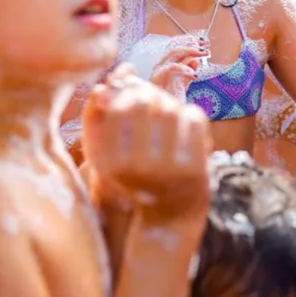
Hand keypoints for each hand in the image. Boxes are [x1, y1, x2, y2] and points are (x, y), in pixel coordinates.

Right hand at [82, 65, 212, 223]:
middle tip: (153, 99)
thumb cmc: (135, 177)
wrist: (169, 216)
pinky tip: (185, 125)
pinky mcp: (195, 168)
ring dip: (170, 103)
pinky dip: (191, 114)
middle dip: (149, 94)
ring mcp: (168, 169)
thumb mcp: (107, 156)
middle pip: (143, 103)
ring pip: (170, 108)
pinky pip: (194, 118)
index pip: (117, 107)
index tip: (132, 96)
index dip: (126, 92)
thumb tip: (111, 80)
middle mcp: (136, 168)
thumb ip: (100, 118)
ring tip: (168, 113)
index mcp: (110, 164)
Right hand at [150, 36, 206, 98]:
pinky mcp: (157, 78)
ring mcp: (158, 70)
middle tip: (206, 46)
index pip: (176, 46)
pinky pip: (172, 67)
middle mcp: (161, 65)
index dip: (189, 41)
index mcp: (166, 64)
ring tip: (203, 54)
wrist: (164, 115)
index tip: (204, 42)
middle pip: (175, 46)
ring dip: (190, 50)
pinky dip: (184, 68)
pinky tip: (194, 74)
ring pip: (173, 52)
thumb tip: (196, 60)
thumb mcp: (184, 82)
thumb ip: (189, 70)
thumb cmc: (172, 99)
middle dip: (192, 43)